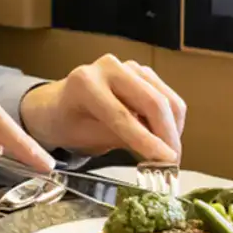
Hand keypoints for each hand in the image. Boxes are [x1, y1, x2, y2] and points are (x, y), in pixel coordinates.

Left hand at [18, 54, 185, 162]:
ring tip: (169, 155)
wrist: (58, 106)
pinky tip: (163, 138)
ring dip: (173, 129)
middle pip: (152, 102)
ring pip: (166, 98)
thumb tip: (159, 154)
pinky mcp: (142, 72)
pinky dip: (170, 120)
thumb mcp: (87, 138)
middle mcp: (109, 67)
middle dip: (168, 136)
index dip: (147, 140)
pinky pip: (167, 96)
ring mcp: (128, 66)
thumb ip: (121, 140)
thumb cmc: (68, 124)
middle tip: (174, 165)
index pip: (123, 115)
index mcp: (86, 83)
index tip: (167, 160)